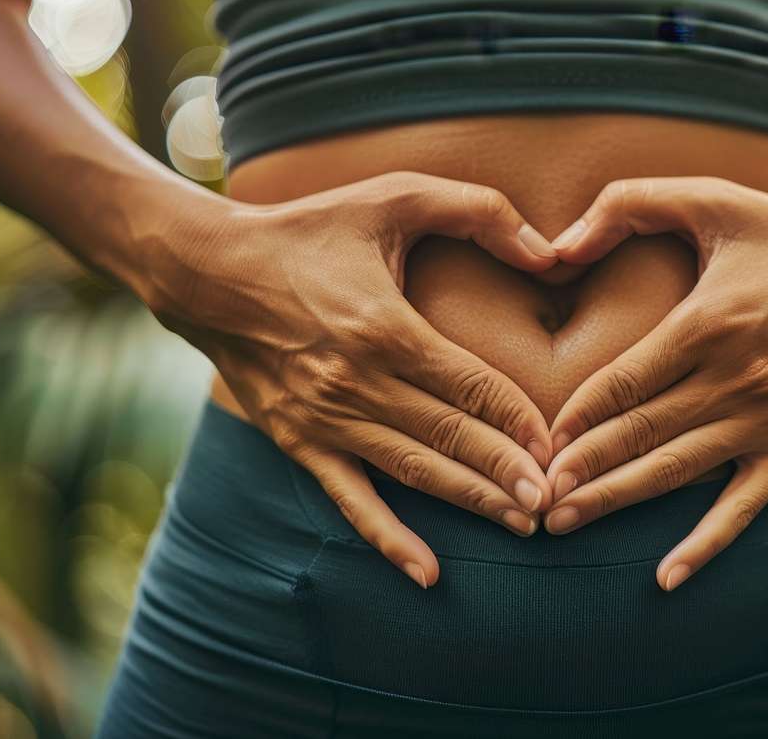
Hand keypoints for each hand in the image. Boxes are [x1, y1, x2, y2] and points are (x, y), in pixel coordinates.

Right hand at [150, 171, 561, 588]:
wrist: (207, 270)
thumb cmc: (310, 229)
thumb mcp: (394, 195)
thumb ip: (478, 210)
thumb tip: (551, 253)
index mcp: (385, 327)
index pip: (471, 387)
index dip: (520, 421)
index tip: (559, 445)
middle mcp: (356, 383)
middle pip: (450, 439)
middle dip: (509, 474)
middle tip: (557, 501)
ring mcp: (325, 419)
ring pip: (414, 473)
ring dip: (470, 502)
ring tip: (524, 525)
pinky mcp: (299, 442)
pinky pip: (351, 500)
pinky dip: (389, 539)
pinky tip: (429, 572)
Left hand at [540, 177, 767, 590]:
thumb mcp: (717, 199)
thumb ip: (630, 203)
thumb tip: (557, 246)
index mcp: (707, 323)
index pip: (620, 383)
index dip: (573, 417)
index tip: (535, 440)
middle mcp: (734, 381)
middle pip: (636, 435)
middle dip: (576, 469)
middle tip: (528, 495)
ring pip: (673, 472)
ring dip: (614, 501)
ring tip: (562, 522)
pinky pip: (742, 508)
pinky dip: (705, 545)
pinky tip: (666, 578)